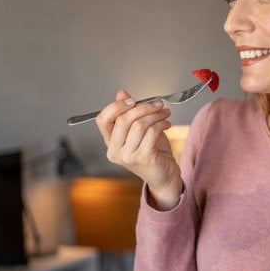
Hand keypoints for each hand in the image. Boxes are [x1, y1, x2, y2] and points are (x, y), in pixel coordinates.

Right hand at [95, 90, 181, 208]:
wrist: (164, 177)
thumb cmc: (152, 154)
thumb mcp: (138, 131)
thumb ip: (128, 113)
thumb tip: (121, 93)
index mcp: (110, 143)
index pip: (102, 120)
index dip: (116, 106)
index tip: (132, 100)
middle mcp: (115, 151)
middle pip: (123, 120)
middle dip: (143, 107)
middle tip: (158, 105)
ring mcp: (128, 156)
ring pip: (139, 124)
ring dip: (156, 115)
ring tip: (165, 113)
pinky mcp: (144, 157)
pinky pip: (152, 132)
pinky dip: (162, 124)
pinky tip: (167, 124)